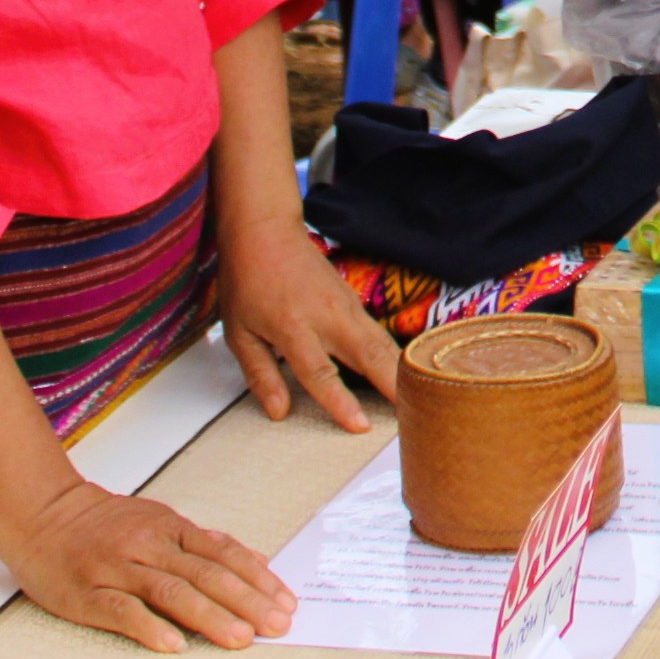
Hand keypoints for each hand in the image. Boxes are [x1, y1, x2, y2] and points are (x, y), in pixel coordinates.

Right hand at [0, 473, 295, 652]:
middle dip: (246, 601)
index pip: (224, 554)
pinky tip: (175, 645)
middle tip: (276, 627)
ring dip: (210, 617)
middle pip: (206, 575)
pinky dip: (150, 627)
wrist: (42, 514)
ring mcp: (118, 569)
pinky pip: (122, 611)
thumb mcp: (159, 521)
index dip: (258, 578)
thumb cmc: (104, 523)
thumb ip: (205, 543)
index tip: (285, 602)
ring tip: (240, 638)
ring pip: (172, 592)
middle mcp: (149, 545)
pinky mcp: (88, 593)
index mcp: (171, 528)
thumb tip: (256, 561)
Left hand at [216, 211, 402, 428]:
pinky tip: (405, 376)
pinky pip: (379, 335)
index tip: (360, 426)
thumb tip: (279, 413)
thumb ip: (260, 375)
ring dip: (402, 372)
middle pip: (369, 355)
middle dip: (393, 386)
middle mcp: (327, 317)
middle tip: (413, 415)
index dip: (340, 401)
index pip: (320, 371)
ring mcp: (346, 307)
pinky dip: (395, 357)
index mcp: (292, 327)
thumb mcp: (238, 333)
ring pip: (383, 343)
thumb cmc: (247, 283)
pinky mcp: (355, 303)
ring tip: (421, 399)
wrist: (266, 231)